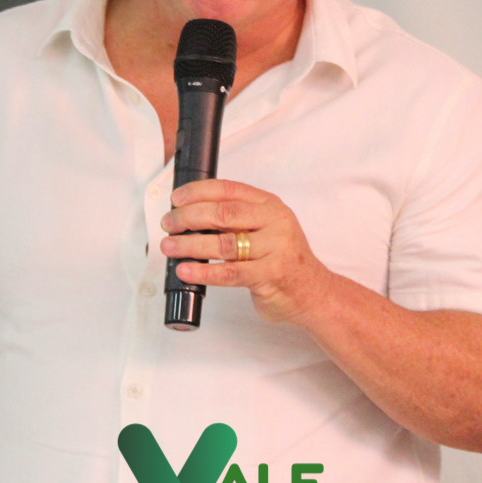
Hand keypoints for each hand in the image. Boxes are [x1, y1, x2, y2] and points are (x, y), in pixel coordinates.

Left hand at [160, 179, 334, 323]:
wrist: (313, 292)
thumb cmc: (282, 260)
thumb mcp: (266, 229)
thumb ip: (237, 220)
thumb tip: (190, 217)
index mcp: (269, 205)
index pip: (229, 189)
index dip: (198, 191)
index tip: (176, 199)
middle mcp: (275, 221)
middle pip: (223, 213)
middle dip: (189, 217)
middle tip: (168, 225)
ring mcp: (276, 248)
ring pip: (224, 244)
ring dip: (190, 245)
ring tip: (170, 247)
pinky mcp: (271, 275)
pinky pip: (231, 273)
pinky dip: (204, 272)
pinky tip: (187, 271)